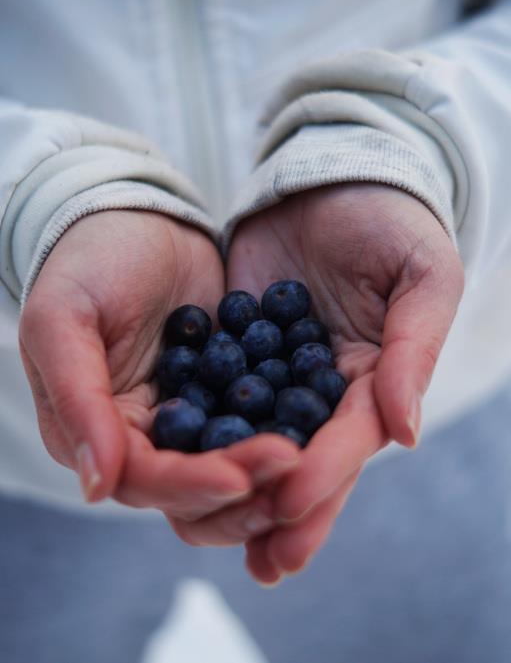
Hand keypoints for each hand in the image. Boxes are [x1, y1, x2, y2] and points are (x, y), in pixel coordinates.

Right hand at [19, 210, 299, 522]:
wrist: (138, 221)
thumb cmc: (87, 264)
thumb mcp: (61, 320)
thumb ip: (75, 399)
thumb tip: (95, 487)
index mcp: (99, 432)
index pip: (146, 481)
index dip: (190, 485)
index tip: (239, 477)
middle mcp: (148, 439)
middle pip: (196, 494)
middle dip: (243, 487)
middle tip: (292, 465)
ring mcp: (194, 418)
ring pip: (235, 469)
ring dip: (271, 473)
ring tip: (313, 458)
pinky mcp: (231, 393)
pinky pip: (262, 421)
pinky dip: (289, 429)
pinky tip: (325, 426)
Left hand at [224, 182, 462, 582]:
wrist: (331, 177)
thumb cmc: (391, 221)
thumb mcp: (421, 276)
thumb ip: (413, 350)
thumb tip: (404, 433)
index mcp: (375, 378)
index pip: (352, 437)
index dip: (328, 471)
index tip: (293, 500)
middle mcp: (324, 389)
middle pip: (304, 459)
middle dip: (282, 509)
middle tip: (260, 560)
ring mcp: (276, 374)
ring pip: (255, 442)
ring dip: (235, 490)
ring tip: (205, 530)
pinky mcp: (233, 351)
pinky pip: (213, 397)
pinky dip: (196, 433)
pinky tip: (170, 464)